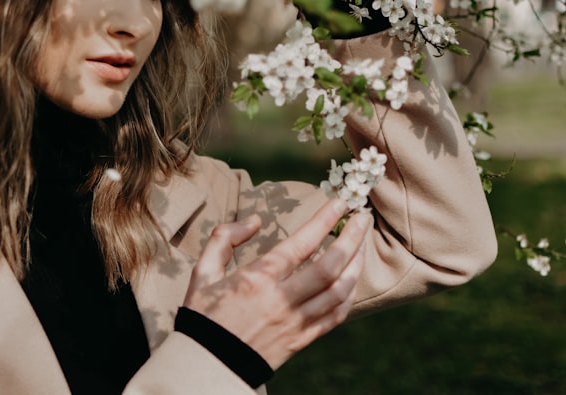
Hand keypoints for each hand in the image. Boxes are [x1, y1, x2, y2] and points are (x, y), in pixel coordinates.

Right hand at [182, 199, 370, 370]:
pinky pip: (335, 316)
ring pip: (339, 291)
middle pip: (330, 266)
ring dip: (356, 265)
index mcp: (258, 278)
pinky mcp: (301, 340)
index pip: (301, 243)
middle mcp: (282, 299)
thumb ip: (224, 239)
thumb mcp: (203, 271)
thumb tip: (255, 221)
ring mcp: (295, 322)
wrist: (209, 363)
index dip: (324, 219)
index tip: (340, 202)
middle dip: (352, 238)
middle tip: (362, 218)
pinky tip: (351, 280)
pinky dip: (348, 296)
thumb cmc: (204, 315)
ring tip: (361, 245)